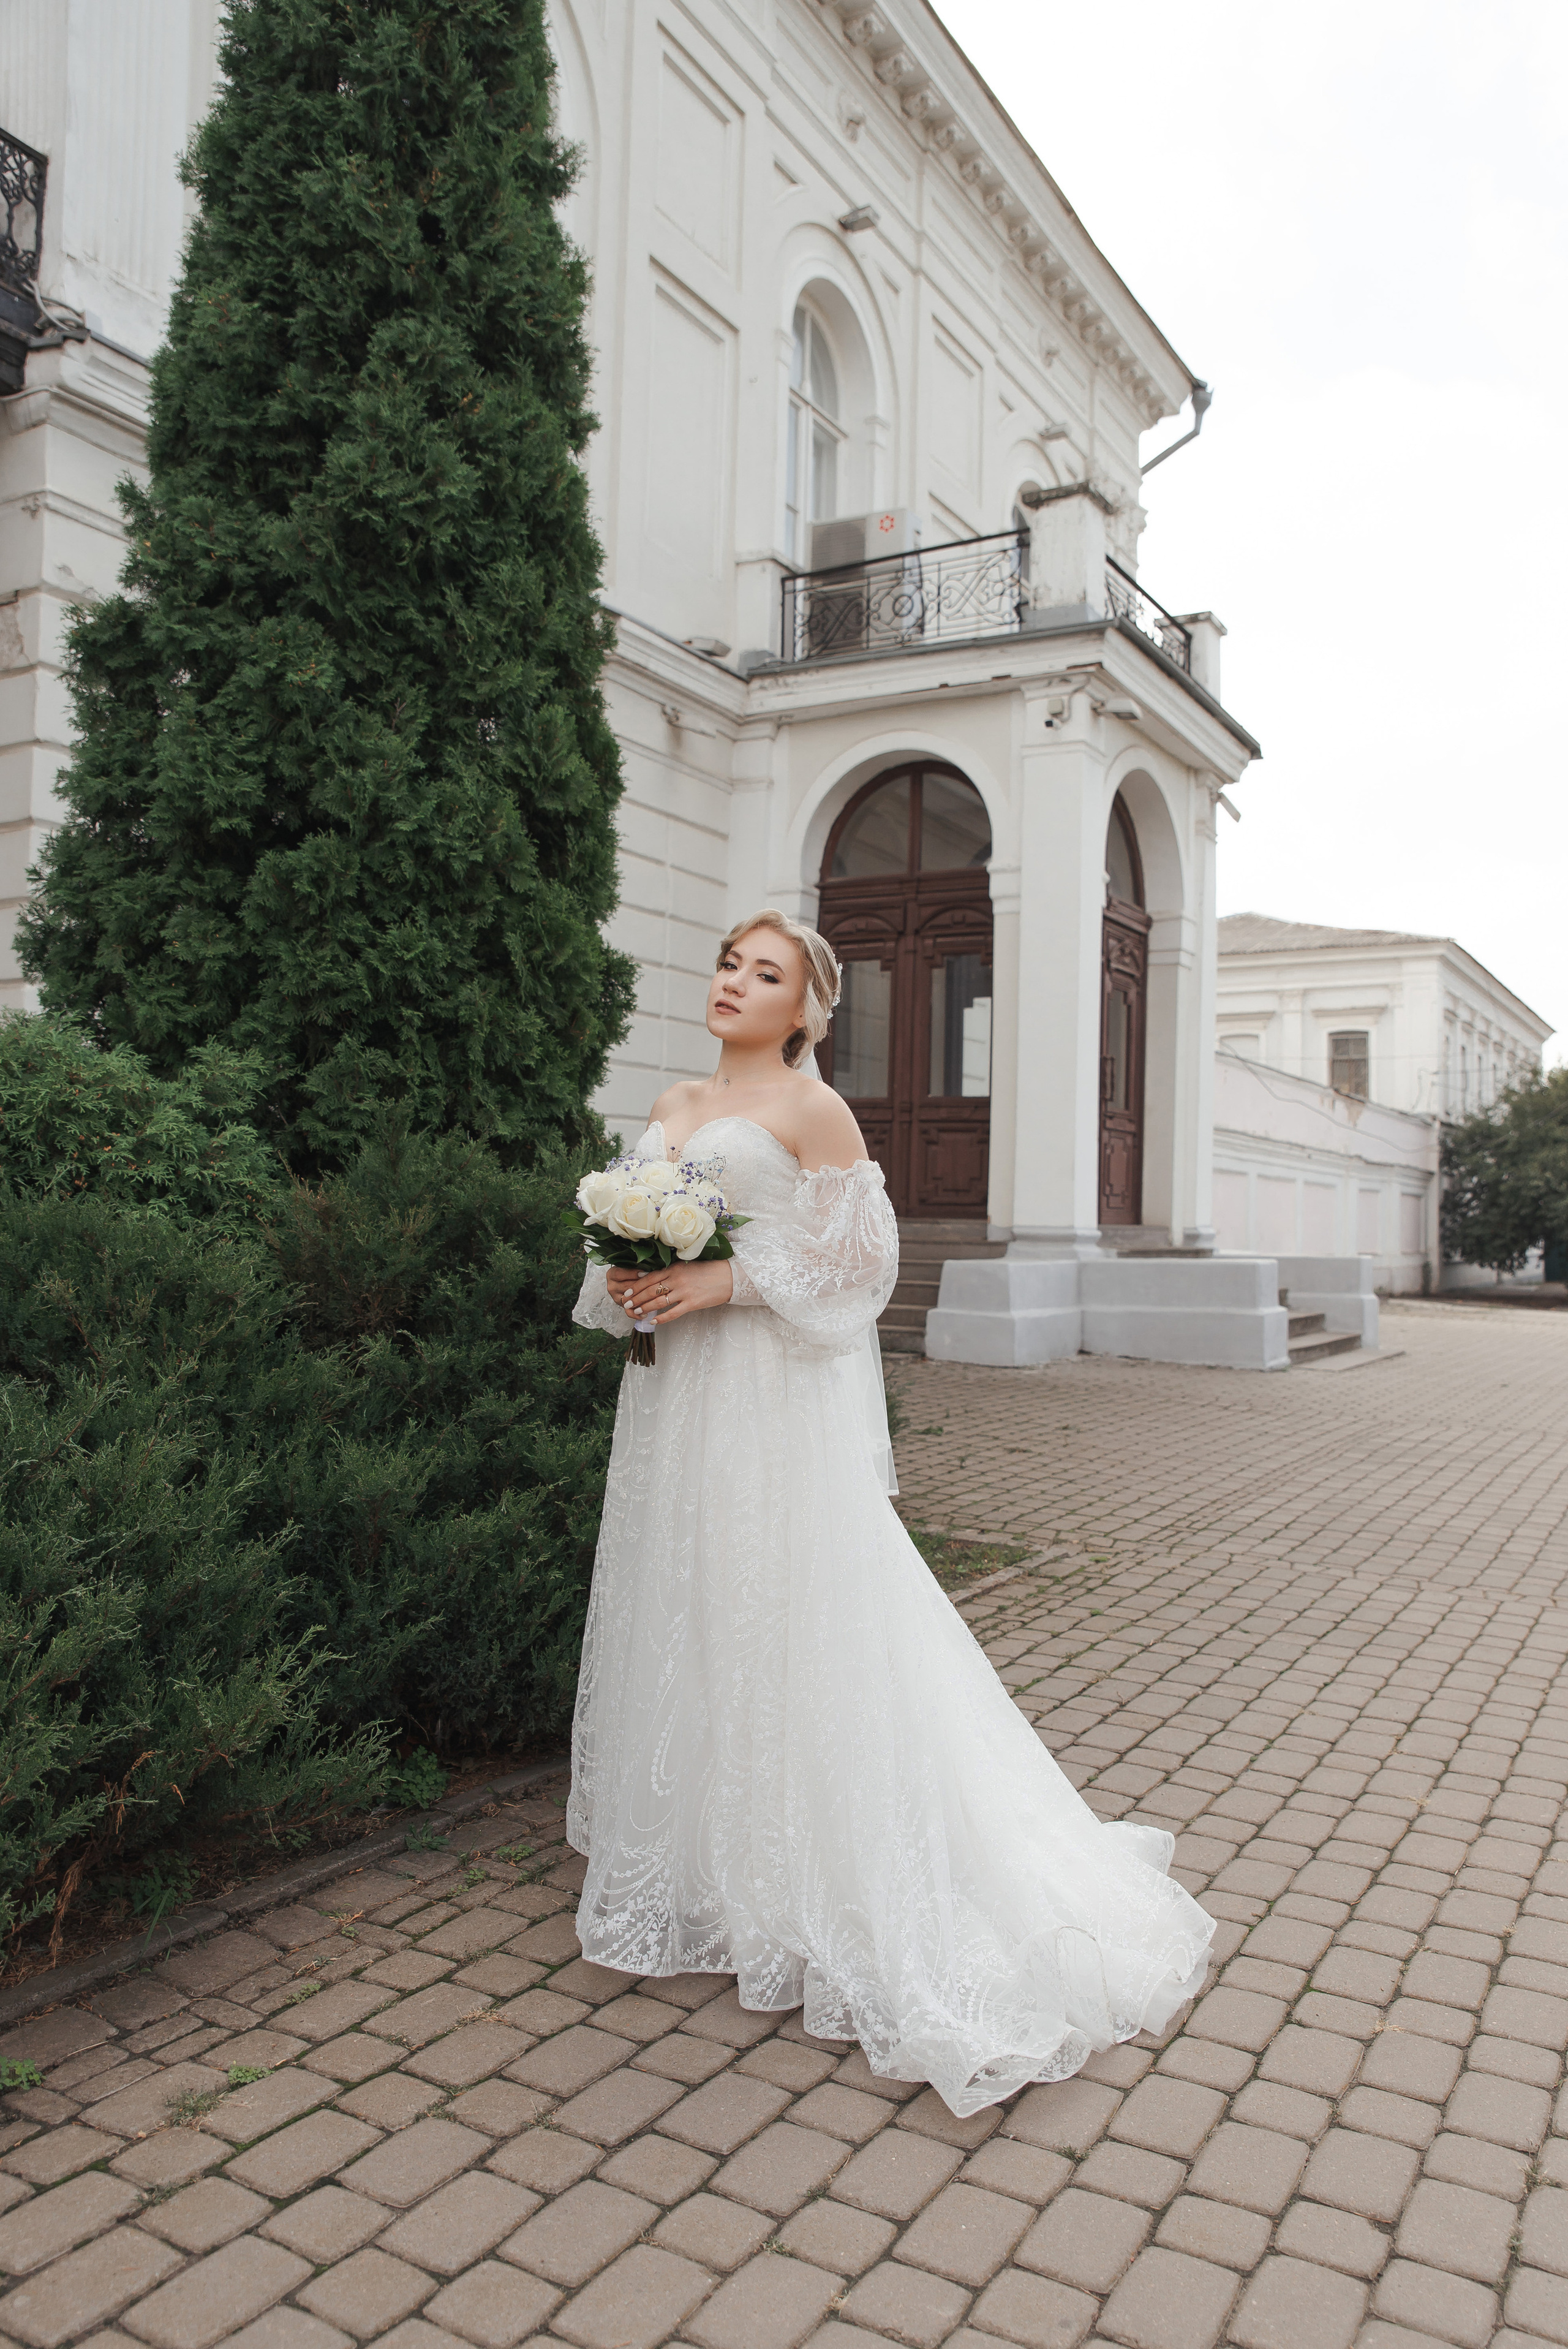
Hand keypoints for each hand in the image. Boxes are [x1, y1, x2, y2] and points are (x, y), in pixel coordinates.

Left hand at [607, 1259, 733, 1325]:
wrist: (729, 1277)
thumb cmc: (708, 1271)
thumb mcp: (687, 1266)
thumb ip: (671, 1271)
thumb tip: (653, 1277)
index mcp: (674, 1268)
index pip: (649, 1278)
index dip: (635, 1286)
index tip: (626, 1292)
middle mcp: (677, 1279)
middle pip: (650, 1290)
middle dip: (636, 1298)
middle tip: (626, 1305)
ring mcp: (684, 1292)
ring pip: (658, 1301)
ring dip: (645, 1308)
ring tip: (636, 1313)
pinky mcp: (692, 1303)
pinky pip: (673, 1312)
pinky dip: (662, 1318)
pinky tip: (653, 1321)